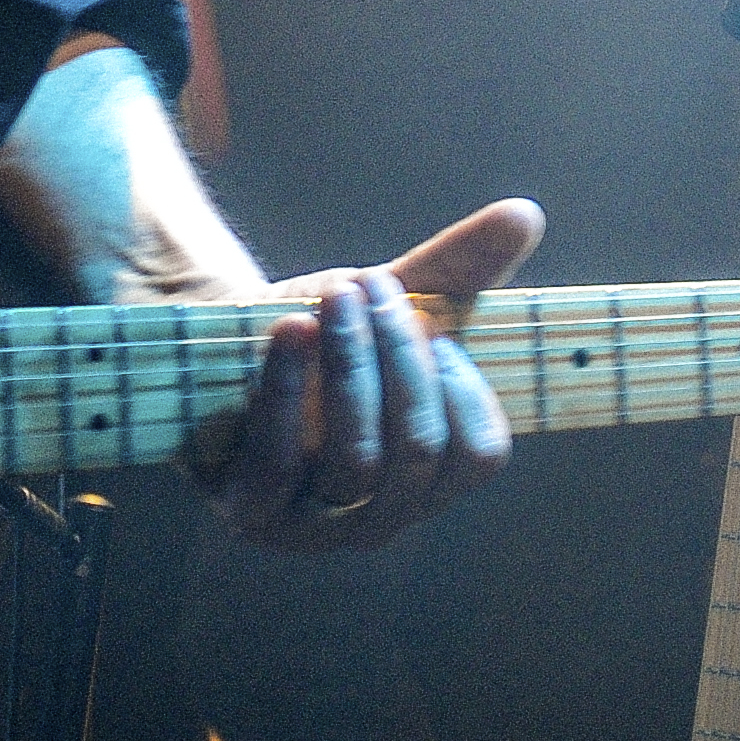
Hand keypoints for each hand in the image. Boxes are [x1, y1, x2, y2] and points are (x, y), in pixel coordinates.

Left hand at [208, 198, 540, 554]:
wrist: (215, 349)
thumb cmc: (321, 340)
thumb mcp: (393, 304)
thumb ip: (459, 270)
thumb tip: (524, 213)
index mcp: (428, 479)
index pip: (479, 453)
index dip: (465, 386)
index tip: (432, 326)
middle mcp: (381, 516)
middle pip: (418, 448)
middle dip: (400, 356)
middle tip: (371, 286)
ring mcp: (315, 527)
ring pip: (357, 460)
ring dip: (351, 366)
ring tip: (336, 298)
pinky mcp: (252, 513)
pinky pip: (279, 463)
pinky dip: (288, 390)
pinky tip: (291, 329)